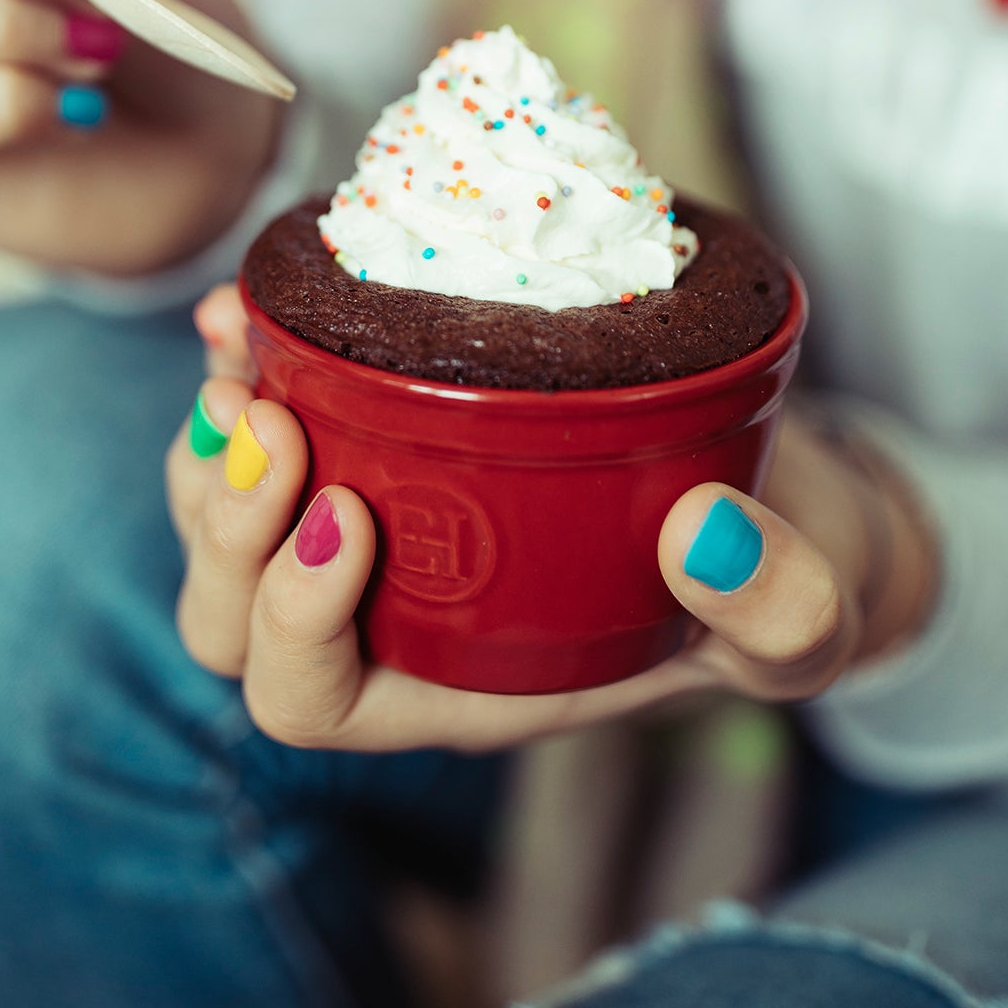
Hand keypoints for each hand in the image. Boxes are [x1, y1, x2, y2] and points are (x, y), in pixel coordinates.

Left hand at [170, 288, 939, 752]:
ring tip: (242, 365)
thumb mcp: (799, 614)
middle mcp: (383, 622)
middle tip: (270, 423)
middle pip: (228, 617)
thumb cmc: (754, 585)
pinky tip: (248, 308)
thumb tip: (705, 532)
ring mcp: (363, 533)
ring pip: (215, 524)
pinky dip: (239, 369)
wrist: (756, 513)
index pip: (312, 699)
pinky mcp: (367, 441)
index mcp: (451, 684)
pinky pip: (254, 426)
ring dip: (208, 449)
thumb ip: (782, 604)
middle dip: (225, 523)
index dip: (293, 619)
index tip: (349, 513)